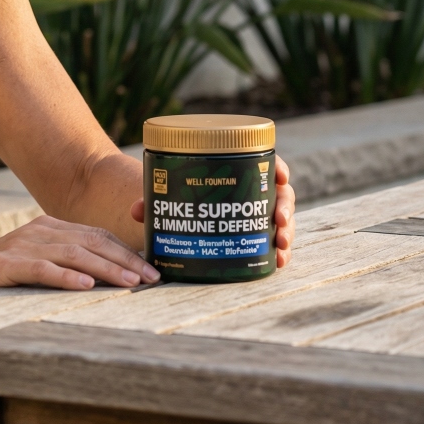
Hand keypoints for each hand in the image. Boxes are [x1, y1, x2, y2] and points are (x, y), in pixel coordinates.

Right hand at [0, 215, 160, 294]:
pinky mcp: (4, 265)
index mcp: (47, 227)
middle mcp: (37, 231)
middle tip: (152, 279)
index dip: (126, 251)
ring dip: (106, 270)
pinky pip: (40, 269)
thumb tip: (109, 280)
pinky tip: (85, 287)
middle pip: (91, 241)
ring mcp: (20, 246)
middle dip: (125, 259)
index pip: (96, 235)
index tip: (151, 269)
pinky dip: (65, 276)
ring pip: (73, 254)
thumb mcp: (35, 265)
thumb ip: (65, 263)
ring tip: (130, 285)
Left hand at [129, 154, 296, 268]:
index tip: (281, 175)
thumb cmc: (176, 194)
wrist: (176, 211)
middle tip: (279, 220)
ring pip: (280, 217)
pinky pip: (272, 239)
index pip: (264, 161)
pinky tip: (278, 262)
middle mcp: (251, 188)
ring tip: (281, 249)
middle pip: (279, 192)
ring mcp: (257, 211)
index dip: (277, 167)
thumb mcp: (168, 195)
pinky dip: (277, 251)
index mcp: (236, 168)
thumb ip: (154, 201)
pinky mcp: (255, 232)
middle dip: (285, 206)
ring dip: (286, 231)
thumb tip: (137, 211)